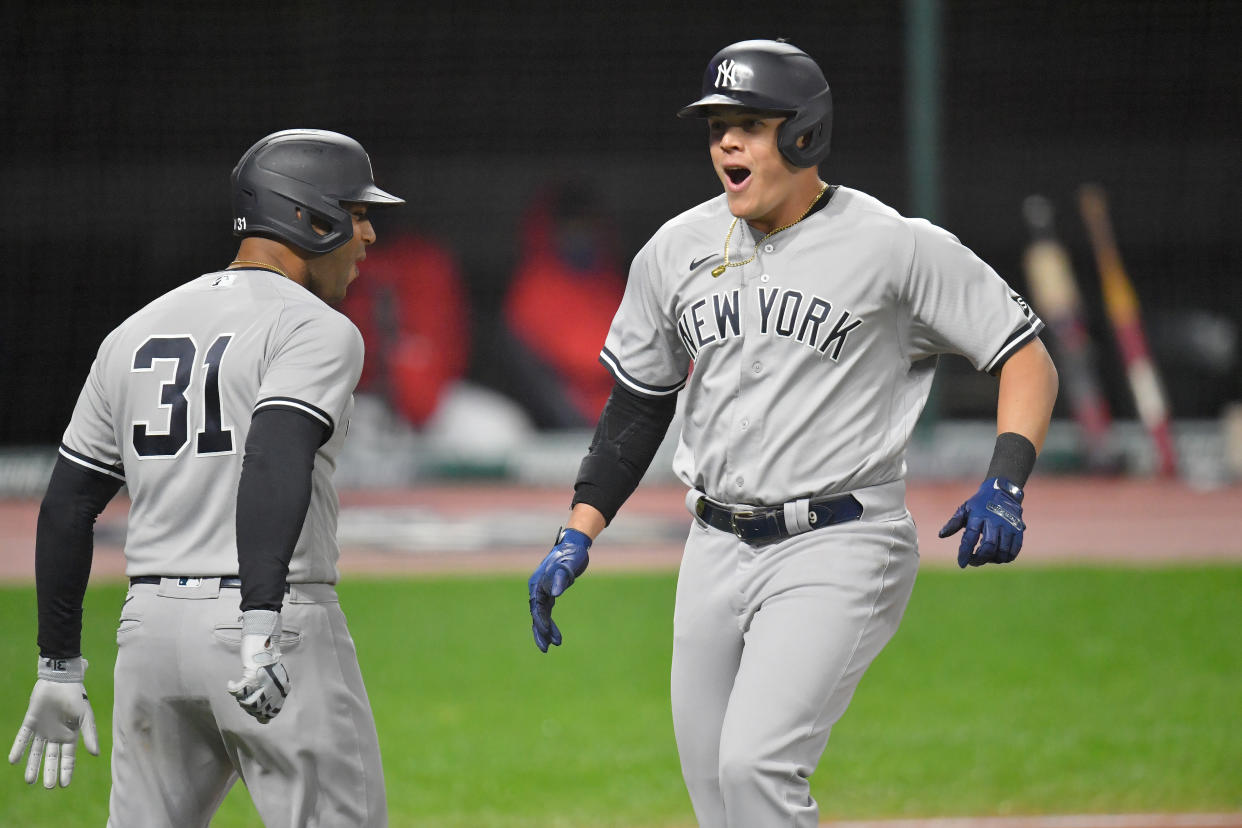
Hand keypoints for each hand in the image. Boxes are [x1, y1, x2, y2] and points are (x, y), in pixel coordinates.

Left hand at [9, 656, 98, 788]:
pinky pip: (23, 738)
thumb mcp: (86, 716)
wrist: (61, 679)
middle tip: (47, 786)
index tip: (63, 785)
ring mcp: (42, 729)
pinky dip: (18, 748)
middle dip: (49, 772)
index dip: (66, 770)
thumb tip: (96, 754)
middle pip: (51, 758)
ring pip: (36, 752)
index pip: (68, 757)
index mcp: (70, 734)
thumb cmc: (77, 696)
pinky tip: (13, 760)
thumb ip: (90, 734)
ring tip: (29, 780)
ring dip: (32, 765)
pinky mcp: (30, 721)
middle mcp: (55, 735)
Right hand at [226, 610, 290, 723]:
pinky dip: (232, 688)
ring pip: (247, 703)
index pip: (272, 712)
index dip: (262, 715)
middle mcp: (273, 688)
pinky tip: (231, 683)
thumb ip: (273, 694)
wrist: (264, 643)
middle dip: (249, 708)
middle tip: (245, 700)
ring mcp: (262, 683)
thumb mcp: (277, 679)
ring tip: (240, 693)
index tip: (255, 712)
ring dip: (241, 700)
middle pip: (258, 710)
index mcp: (282, 689)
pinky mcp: (250, 676)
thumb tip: (265, 719)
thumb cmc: (268, 661)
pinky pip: (237, 691)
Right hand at [528, 528, 590, 651]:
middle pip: (536, 614)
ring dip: (546, 630)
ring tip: (555, 644)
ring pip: (541, 615)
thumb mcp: (567, 565)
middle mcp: (537, 589)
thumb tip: (555, 593)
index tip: (546, 634)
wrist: (573, 546)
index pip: (537, 606)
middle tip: (546, 648)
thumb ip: (561, 577)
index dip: (541, 621)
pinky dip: (551, 624)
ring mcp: (542, 591)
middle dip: (540, 631)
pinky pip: (547, 612)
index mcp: (538, 583)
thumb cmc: (570, 554)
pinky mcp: (550, 593)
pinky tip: (556, 635)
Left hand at [938, 477, 1025, 567]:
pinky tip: (998, 557)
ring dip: (993, 560)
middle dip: (980, 559)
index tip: (961, 563)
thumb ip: (953, 523)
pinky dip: (1006, 558)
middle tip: (973, 561)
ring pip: (1002, 551)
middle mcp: (995, 521)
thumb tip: (941, 535)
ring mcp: (1008, 526)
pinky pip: (1014, 550)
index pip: (970, 537)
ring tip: (985, 558)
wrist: (1002, 491)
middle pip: (989, 547)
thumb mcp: (964, 509)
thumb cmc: (979, 504)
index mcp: (978, 516)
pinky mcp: (1019, 530)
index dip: (965, 553)